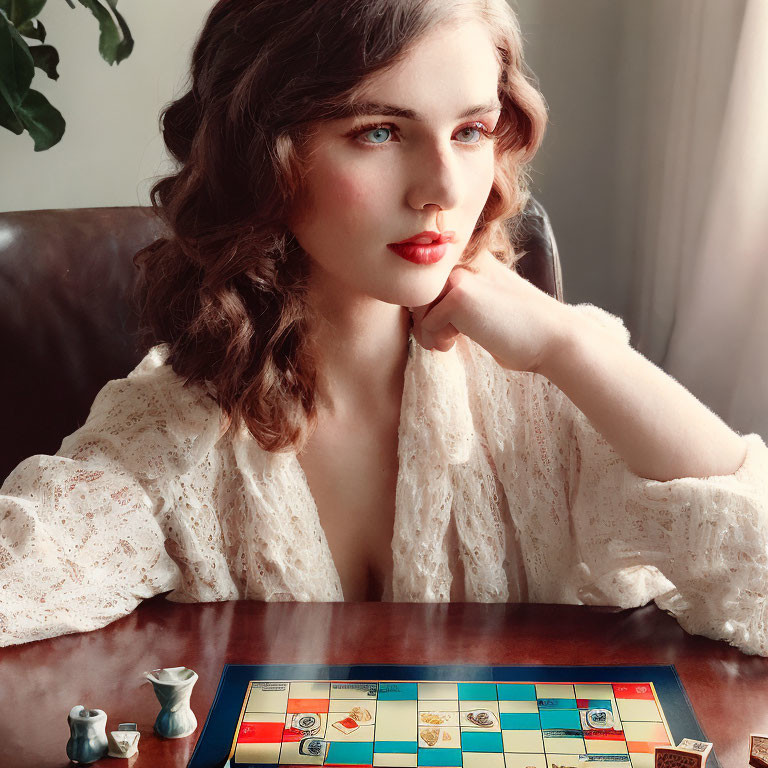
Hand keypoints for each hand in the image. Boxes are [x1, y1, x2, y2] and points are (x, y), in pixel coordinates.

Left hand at [409, 249, 572, 373]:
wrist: (552, 338)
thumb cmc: (519, 328)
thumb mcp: (484, 302)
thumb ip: (455, 297)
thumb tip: (415, 311)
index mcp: (472, 256)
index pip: (429, 279)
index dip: (428, 307)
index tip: (444, 327)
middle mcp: (464, 258)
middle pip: (417, 292)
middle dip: (425, 320)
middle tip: (445, 339)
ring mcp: (460, 274)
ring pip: (417, 307)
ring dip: (428, 333)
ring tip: (450, 342)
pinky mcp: (458, 295)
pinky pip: (426, 324)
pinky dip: (438, 340)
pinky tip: (456, 343)